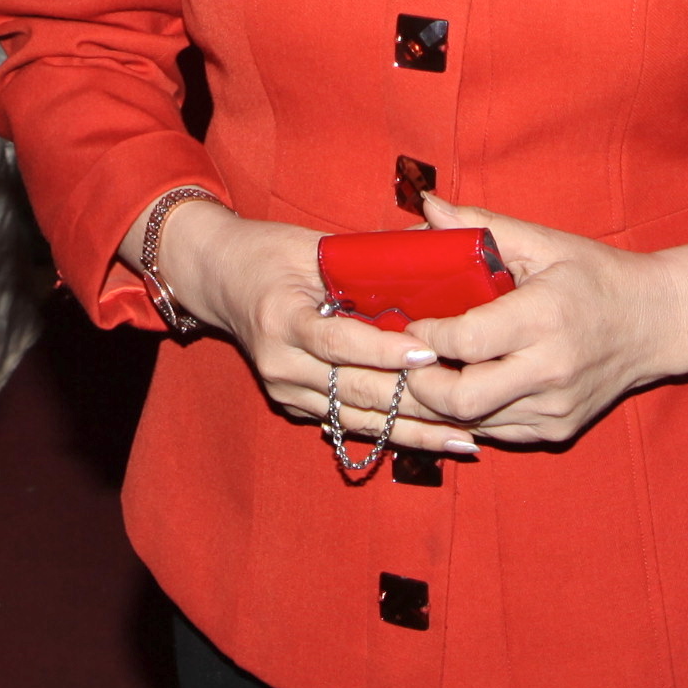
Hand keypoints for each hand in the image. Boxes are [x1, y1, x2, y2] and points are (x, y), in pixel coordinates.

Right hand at [148, 201, 479, 457]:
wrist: (219, 279)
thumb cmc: (270, 253)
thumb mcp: (310, 247)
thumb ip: (361, 261)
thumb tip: (429, 258)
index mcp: (280, 318)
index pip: (337, 342)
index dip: (383, 350)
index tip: (427, 351)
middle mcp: (279, 363)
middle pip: (355, 389)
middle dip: (415, 399)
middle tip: (468, 401)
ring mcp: (284, 390)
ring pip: (359, 418)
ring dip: (414, 430)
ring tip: (464, 438)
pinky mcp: (293, 406)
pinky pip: (350, 424)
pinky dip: (394, 433)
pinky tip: (434, 440)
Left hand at [398, 196, 687, 449]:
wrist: (657, 323)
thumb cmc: (597, 277)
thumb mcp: (544, 242)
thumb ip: (481, 224)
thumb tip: (427, 206)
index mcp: (544, 317)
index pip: (466, 340)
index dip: (425, 335)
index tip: (409, 321)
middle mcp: (550, 370)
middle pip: (460, 399)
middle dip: (419, 382)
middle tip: (407, 358)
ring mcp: (555, 407)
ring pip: (471, 423)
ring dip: (438, 402)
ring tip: (424, 372)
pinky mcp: (557, 429)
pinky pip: (495, 432)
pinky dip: (470, 414)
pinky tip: (462, 387)